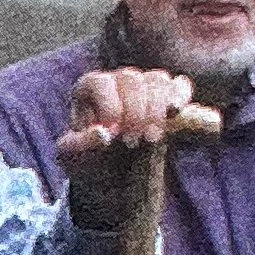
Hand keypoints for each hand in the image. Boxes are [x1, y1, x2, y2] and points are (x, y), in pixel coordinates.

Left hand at [58, 67, 195, 222]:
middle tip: (132, 142)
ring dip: (157, 109)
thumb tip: (102, 134)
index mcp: (90, 89)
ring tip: (152, 138)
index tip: (114, 132)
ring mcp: (144, 87)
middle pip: (131, 79)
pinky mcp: (167, 98)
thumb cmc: (88, 160)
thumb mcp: (73, 158)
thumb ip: (80, 145)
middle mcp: (117, 82)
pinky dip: (181, 98)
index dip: (109, 106)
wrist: (113, 174)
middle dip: (135, 112)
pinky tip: (181, 116)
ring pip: (157, 80)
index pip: (100, 82)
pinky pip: (180, 86)